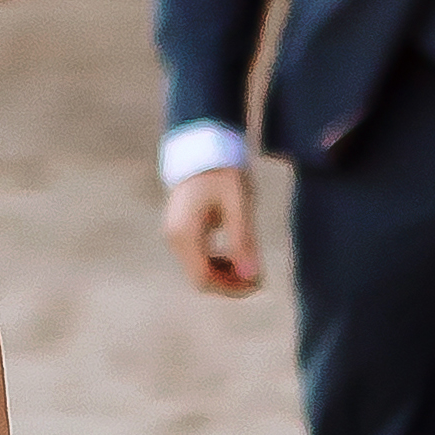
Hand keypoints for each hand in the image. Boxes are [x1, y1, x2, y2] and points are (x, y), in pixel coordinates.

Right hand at [164, 163, 260, 295]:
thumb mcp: (238, 205)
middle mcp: (174, 238)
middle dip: (230, 284)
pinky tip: (236, 253)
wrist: (202, 146)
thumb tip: (253, 277)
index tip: (259, 283)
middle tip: (260, 277)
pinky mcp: (180, 231)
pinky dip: (217, 263)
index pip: (204, 279)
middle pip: (200, 279)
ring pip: (198, 271)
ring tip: (251, 264)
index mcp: (185, 233)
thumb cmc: (223, 171)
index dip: (232, 287)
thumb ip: (244, 241)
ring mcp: (175, 235)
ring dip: (225, 275)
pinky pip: (197, 259)